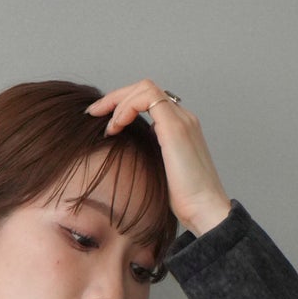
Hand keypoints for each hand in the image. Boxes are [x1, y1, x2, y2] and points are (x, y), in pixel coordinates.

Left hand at [84, 80, 232, 237]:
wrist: (204, 210)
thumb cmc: (183, 201)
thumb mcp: (158, 173)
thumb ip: (147, 156)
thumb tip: (124, 153)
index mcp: (179, 127)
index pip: (148, 100)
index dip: (122, 105)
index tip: (103, 123)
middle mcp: (182, 117)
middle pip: (144, 88)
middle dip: (115, 97)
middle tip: (93, 113)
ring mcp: (181, 119)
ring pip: (144, 88)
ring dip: (118, 101)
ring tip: (106, 126)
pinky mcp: (176, 127)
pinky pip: (146, 99)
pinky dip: (126, 108)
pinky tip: (116, 127)